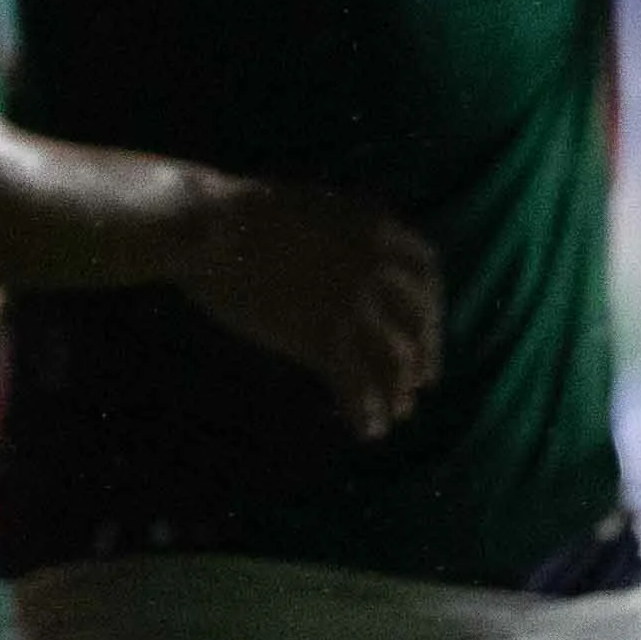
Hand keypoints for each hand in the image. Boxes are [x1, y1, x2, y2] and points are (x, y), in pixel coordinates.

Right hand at [176, 176, 444, 440]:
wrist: (209, 224)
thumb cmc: (242, 211)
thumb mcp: (314, 209)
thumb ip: (346, 237)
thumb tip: (356, 267)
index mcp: (376, 230)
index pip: (426, 276)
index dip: (432, 313)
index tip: (426, 335)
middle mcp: (376, 269)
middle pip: (416, 326)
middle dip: (421, 361)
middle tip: (416, 387)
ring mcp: (353, 306)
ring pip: (393, 363)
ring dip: (396, 395)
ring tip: (394, 416)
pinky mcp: (323, 338)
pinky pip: (357, 386)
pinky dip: (364, 413)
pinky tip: (364, 430)